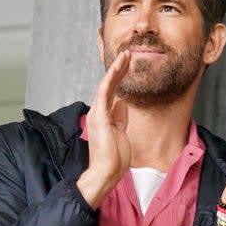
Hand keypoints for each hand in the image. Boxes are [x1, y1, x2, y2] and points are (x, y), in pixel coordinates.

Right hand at [77, 50, 131, 208]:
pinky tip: (118, 67)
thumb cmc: (114, 157)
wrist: (106, 172)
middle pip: (110, 85)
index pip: (113, 92)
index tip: (128, 64)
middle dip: (119, 68)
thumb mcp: (121, 132)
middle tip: (128, 53)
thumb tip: (122, 103)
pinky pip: (105, 93)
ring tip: (126, 55)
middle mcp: (98, 112)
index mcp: (104, 116)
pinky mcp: (100, 117)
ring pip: (106, 85)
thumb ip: (120, 117)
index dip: (120, 77)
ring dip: (116, 69)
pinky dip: (111, 79)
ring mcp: (98, 113)